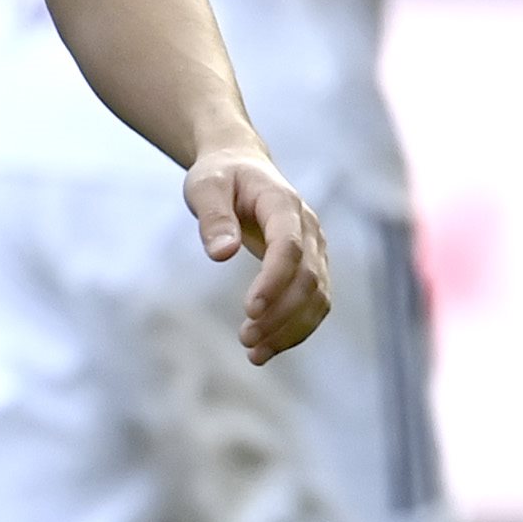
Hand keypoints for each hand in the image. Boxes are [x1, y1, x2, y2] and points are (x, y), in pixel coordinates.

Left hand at [186, 149, 331, 362]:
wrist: (242, 167)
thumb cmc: (221, 176)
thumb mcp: (204, 186)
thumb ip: (213, 217)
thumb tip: (222, 254)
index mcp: (283, 203)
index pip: (288, 246)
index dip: (273, 280)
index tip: (248, 310)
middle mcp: (308, 227)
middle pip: (307, 278)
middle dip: (280, 314)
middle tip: (245, 339)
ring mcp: (315, 248)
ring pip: (318, 297)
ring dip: (291, 329)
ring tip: (254, 354)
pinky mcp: (311, 266)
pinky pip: (314, 303)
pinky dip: (296, 329)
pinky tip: (267, 349)